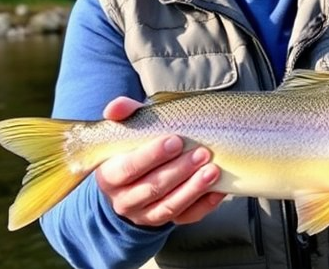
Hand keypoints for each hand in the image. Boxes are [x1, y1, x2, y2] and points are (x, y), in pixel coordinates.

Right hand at [94, 96, 225, 226]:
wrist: (130, 184)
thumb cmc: (133, 150)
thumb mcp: (127, 132)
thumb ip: (124, 115)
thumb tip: (116, 106)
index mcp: (110, 176)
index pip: (129, 168)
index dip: (152, 155)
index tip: (176, 140)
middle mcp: (125, 200)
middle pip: (152, 188)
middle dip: (179, 170)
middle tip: (202, 152)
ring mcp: (145, 215)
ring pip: (169, 206)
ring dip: (193, 188)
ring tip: (213, 170)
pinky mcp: (165, 222)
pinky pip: (186, 218)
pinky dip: (204, 205)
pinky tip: (219, 189)